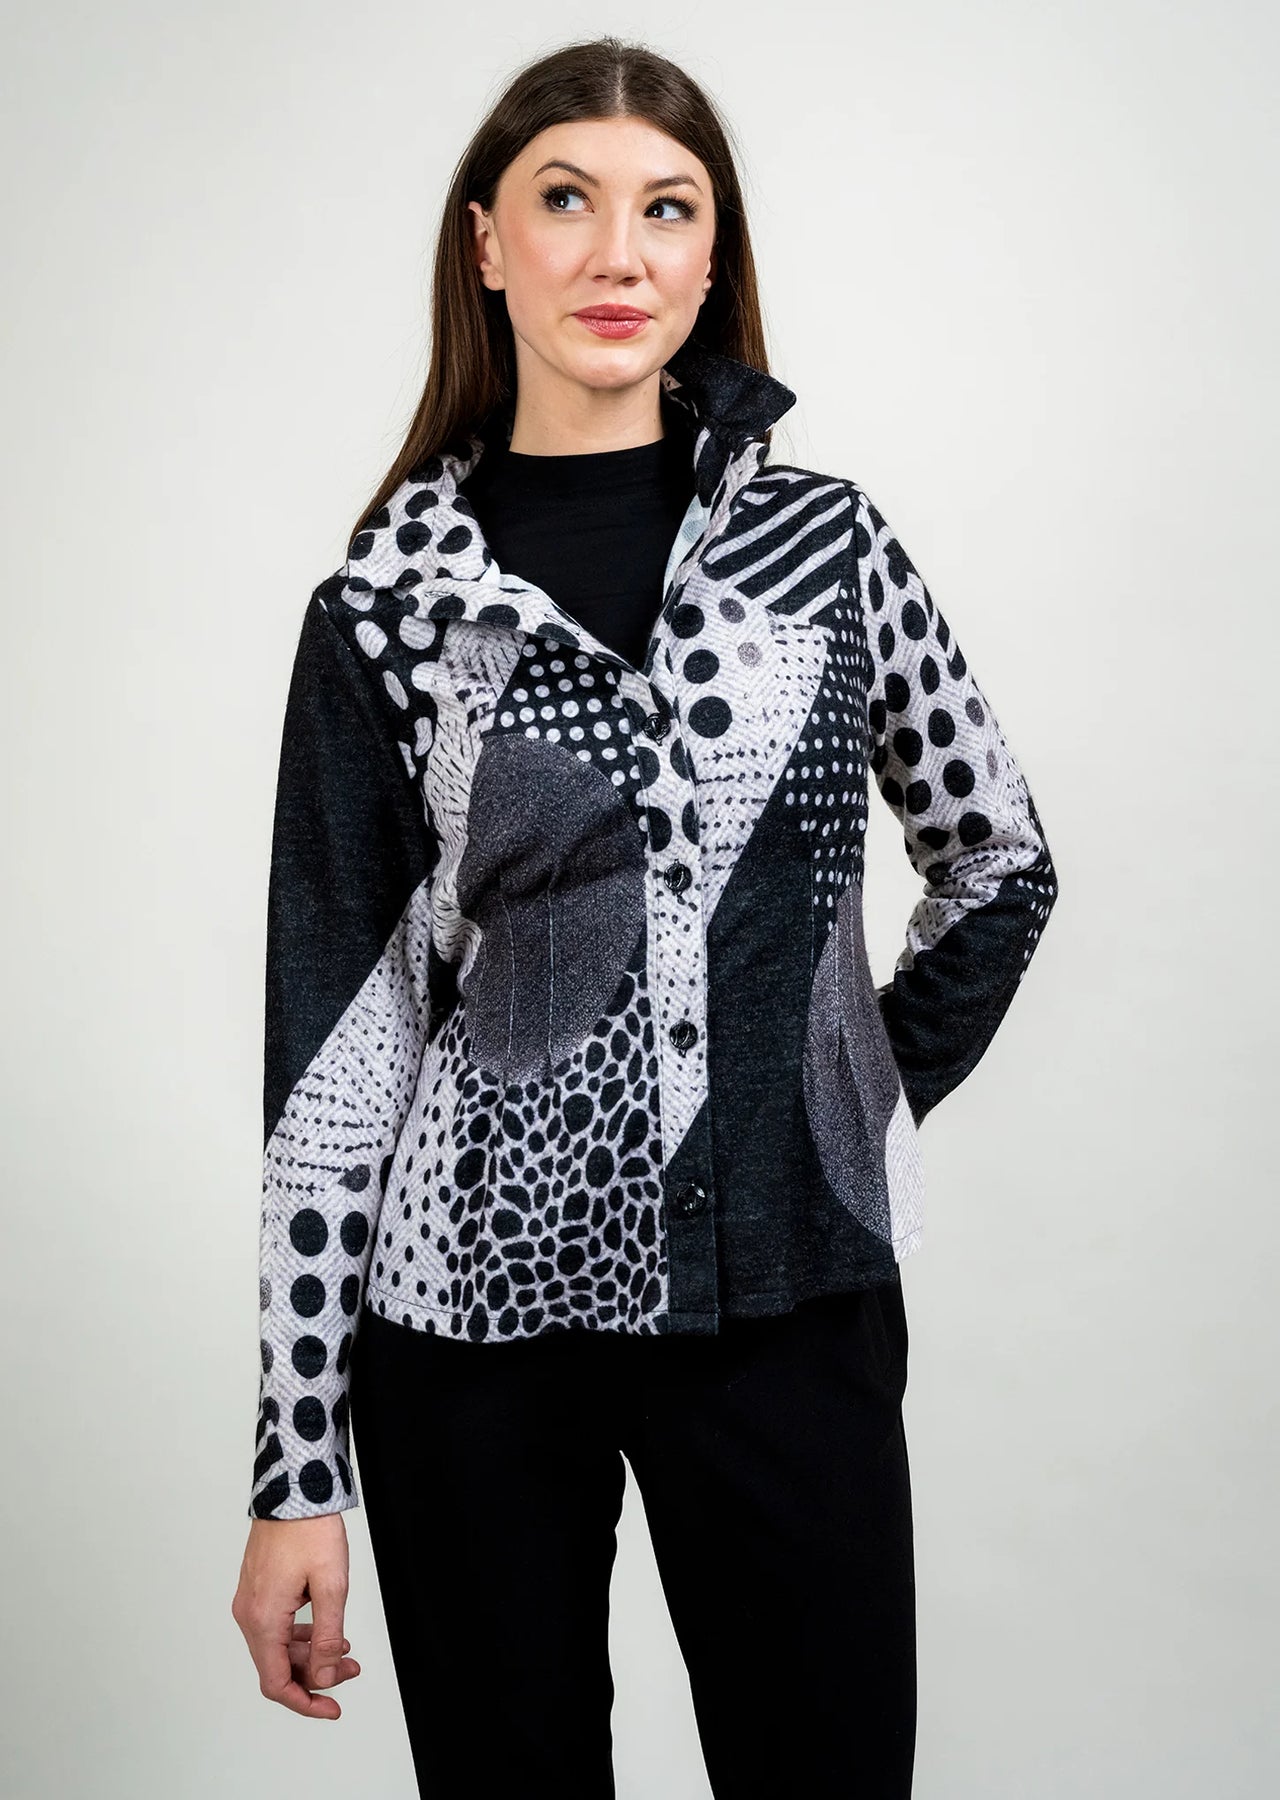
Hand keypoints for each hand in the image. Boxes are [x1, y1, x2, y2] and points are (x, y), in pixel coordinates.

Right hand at [232, 1514, 360, 1718]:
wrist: (293, 1489)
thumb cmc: (310, 1530)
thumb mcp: (331, 1586)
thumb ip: (328, 1637)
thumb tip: (327, 1676)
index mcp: (263, 1619)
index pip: (276, 1683)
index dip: (305, 1702)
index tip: (331, 1708)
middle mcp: (249, 1614)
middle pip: (277, 1667)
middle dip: (314, 1677)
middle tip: (349, 1672)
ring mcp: (250, 1600)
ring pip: (276, 1647)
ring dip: (309, 1656)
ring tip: (345, 1653)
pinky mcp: (257, 1588)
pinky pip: (275, 1626)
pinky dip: (299, 1636)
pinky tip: (324, 1631)